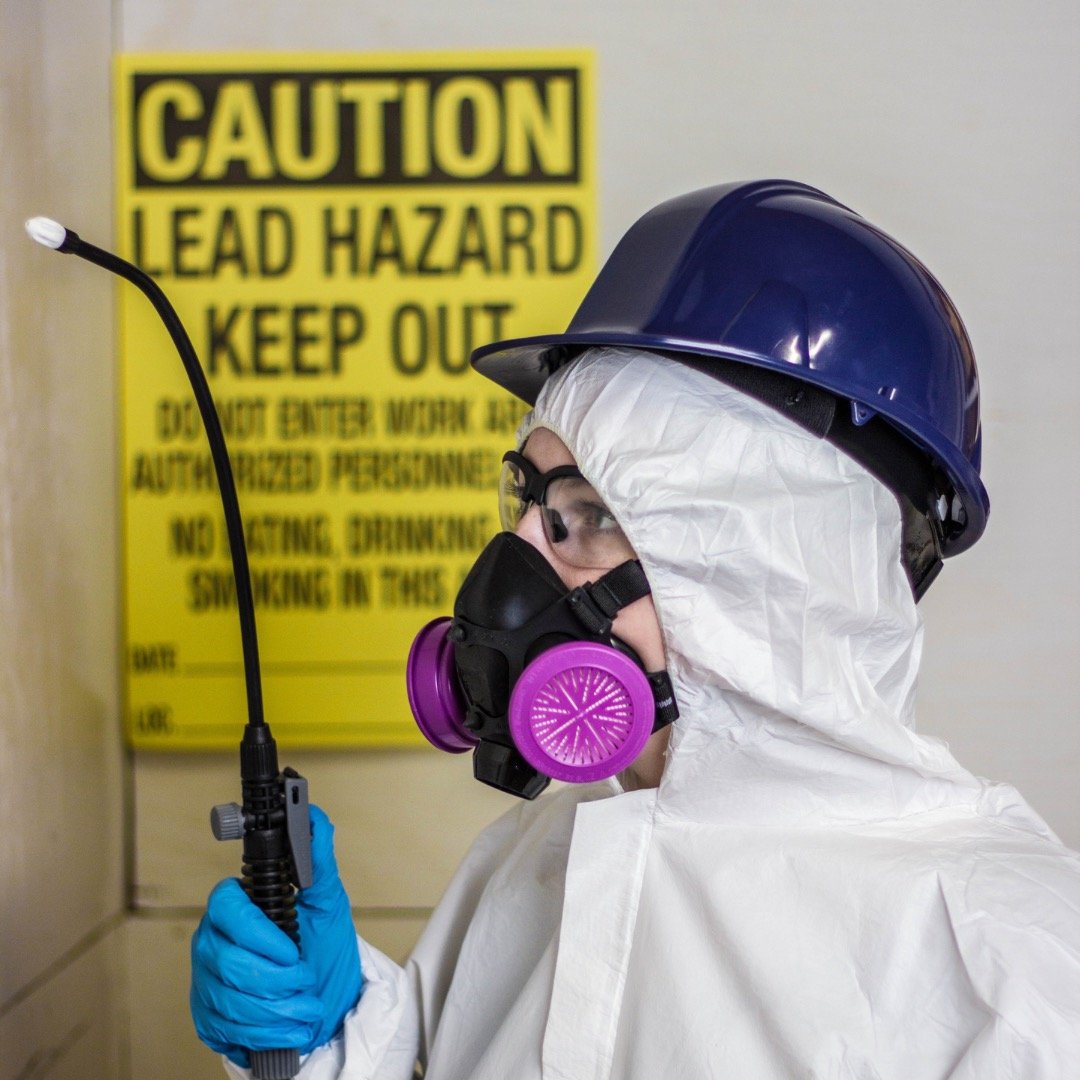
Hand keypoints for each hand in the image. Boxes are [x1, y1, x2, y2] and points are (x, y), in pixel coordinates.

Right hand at [190, 805, 363, 1066]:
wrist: (329, 1005)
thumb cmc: (326, 950)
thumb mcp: (327, 904)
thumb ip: (318, 860)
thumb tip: (314, 817)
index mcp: (237, 907)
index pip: (226, 907)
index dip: (259, 933)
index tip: (291, 949)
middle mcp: (213, 941)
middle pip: (227, 961)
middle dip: (278, 979)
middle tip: (305, 980)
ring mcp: (206, 981)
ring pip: (230, 999)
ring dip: (278, 1009)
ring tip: (305, 1005)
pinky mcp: (208, 1019)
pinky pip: (228, 1030)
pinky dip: (267, 1033)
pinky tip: (287, 1027)